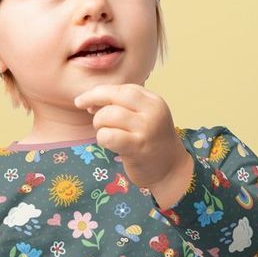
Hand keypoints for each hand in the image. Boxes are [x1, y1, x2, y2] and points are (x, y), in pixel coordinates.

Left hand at [73, 84, 191, 200]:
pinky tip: (108, 143)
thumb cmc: (150, 141)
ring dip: (99, 124)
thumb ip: (123, 105)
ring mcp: (146, 129)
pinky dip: (102, 138)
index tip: (87, 100)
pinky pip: (108, 136)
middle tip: (90, 114)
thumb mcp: (144, 116)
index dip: (100, 92)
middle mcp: (152, 112)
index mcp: (153, 101)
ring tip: (106, 132)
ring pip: (108, 115)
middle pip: (113, 96)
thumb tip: (90, 101)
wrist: (170, 168)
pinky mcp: (138, 148)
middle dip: (93, 102)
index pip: (121, 88)